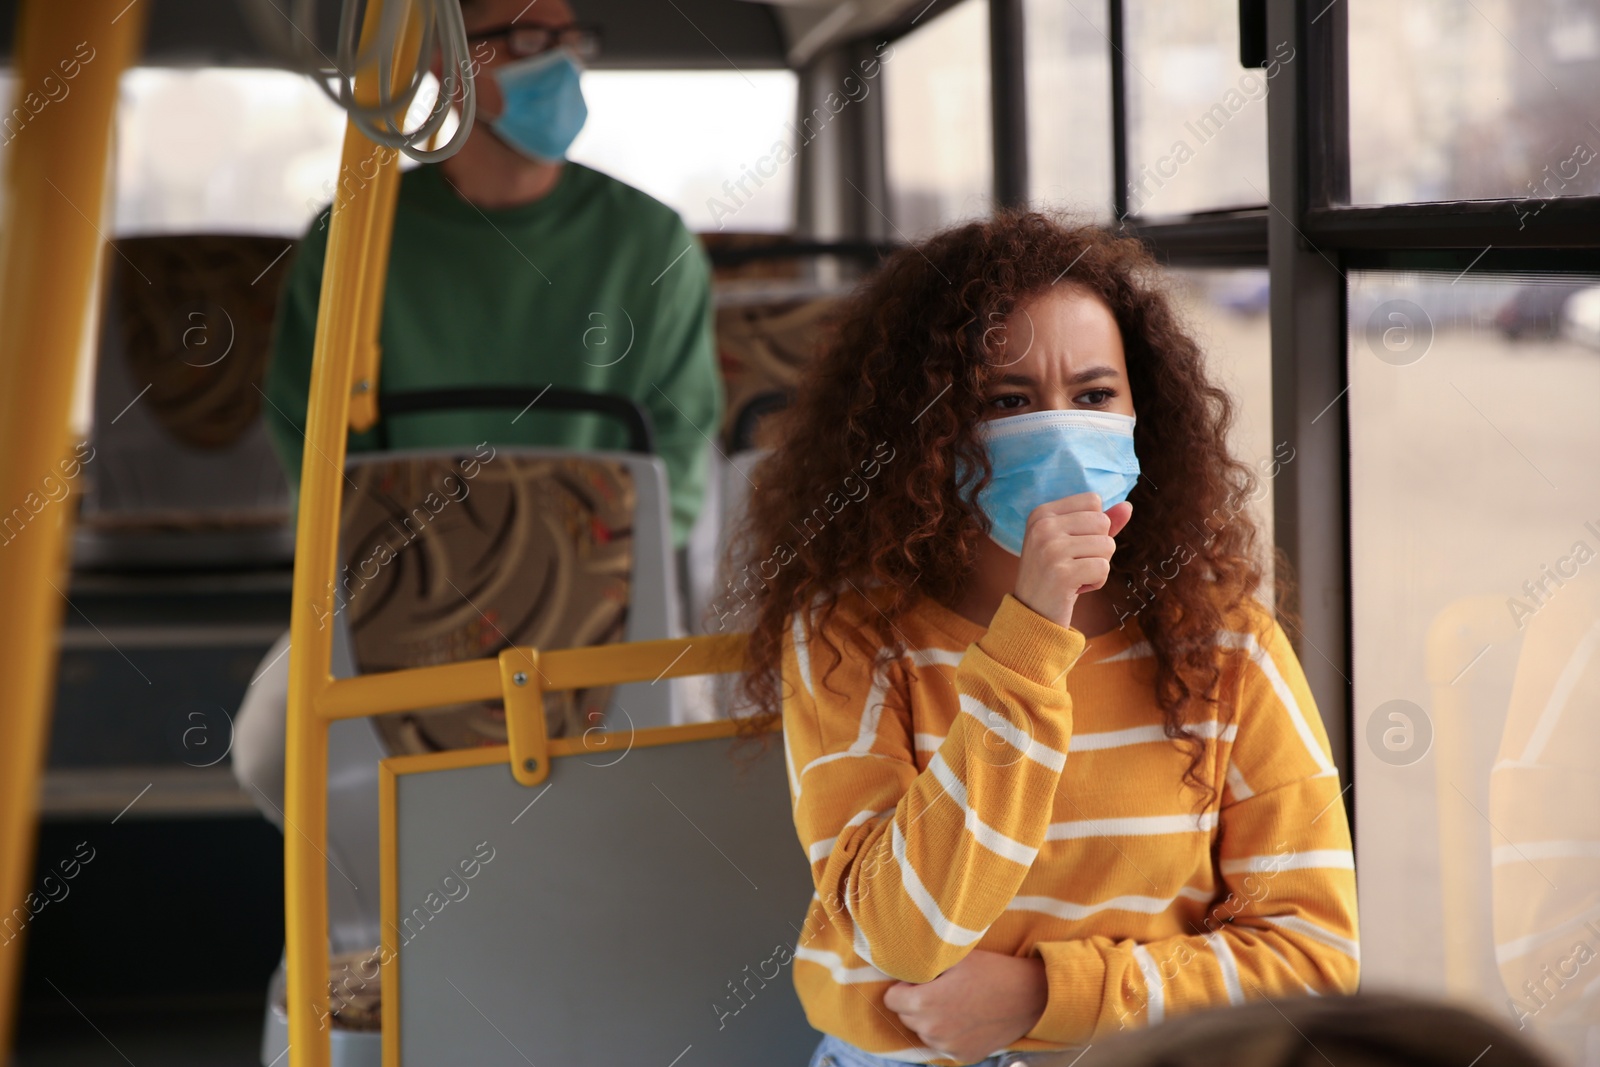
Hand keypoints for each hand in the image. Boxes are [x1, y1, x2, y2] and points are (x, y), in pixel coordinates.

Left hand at [882, 949, 1047, 1062]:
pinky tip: (967, 1018)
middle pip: (906, 1016)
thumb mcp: (954, 957)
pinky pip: (943, 1044)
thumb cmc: (991, 970)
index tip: (921, 980)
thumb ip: (923, 964)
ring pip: (924, 1032)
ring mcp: (948, 1047)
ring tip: (956, 1002)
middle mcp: (932, 1030)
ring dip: (931, 1019)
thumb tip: (901, 964)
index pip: (891, 999)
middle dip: (916, 1003)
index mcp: (925, 1002)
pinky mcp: (963, 1056)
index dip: (903, 987)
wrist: (1030, 996)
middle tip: (942, 988)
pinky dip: (949, 1033)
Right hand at [1013, 493, 1131, 630]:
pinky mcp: (1061, 573)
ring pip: (1107, 545)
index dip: (1094, 526)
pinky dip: (1097, 582)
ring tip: (1075, 577)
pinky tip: (1076, 588)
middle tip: (1074, 564)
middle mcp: (1042, 527)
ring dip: (1098, 566)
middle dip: (1099, 548)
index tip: (1072, 546)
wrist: (1033, 614)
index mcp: (1041, 513)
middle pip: (1102, 522)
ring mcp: (1050, 549)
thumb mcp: (1073, 543)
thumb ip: (1099, 523)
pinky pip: (1103, 568)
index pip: (1093, 501)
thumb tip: (1128, 506)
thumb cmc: (1056, 575)